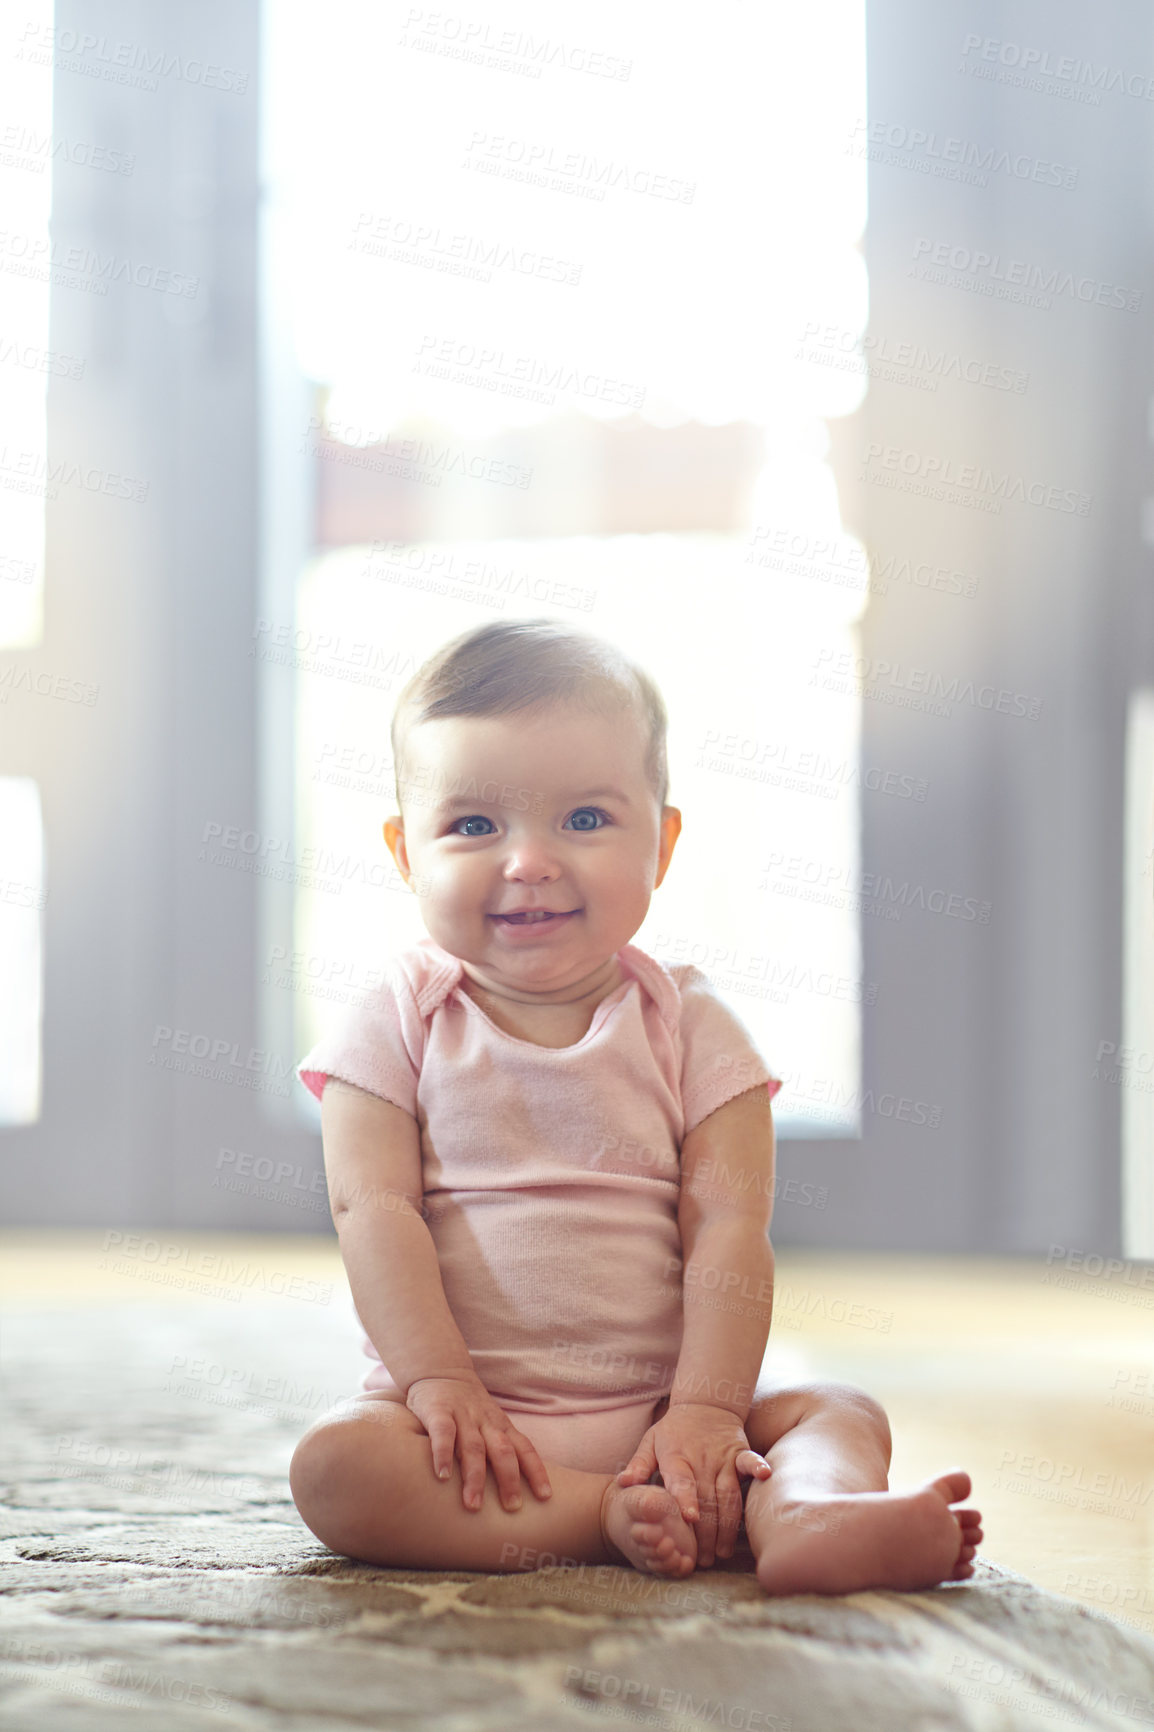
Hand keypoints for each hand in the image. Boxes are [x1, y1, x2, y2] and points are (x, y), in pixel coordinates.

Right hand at [405, 1374, 552, 1513]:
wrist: (440, 1368)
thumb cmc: (468, 1408)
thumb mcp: (489, 1424)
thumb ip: (499, 1449)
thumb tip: (519, 1490)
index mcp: (501, 1426)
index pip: (525, 1448)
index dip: (536, 1471)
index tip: (545, 1497)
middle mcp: (486, 1421)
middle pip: (503, 1450)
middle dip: (509, 1480)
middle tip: (512, 1508)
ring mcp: (463, 1415)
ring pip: (473, 1446)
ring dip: (475, 1477)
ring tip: (473, 1505)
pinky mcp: (438, 1411)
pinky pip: (443, 1433)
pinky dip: (443, 1454)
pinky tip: (443, 1476)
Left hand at [617, 1403, 770, 1566]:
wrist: (704, 1404)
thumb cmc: (673, 1430)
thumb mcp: (650, 1442)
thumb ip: (638, 1464)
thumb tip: (622, 1484)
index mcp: (677, 1456)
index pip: (681, 1481)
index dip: (686, 1499)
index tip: (689, 1519)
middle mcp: (701, 1458)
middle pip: (706, 1499)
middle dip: (705, 1532)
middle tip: (703, 1560)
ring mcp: (723, 1457)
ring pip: (728, 1494)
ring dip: (728, 1524)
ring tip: (723, 1551)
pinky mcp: (740, 1453)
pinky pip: (750, 1462)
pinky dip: (757, 1468)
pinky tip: (766, 1477)